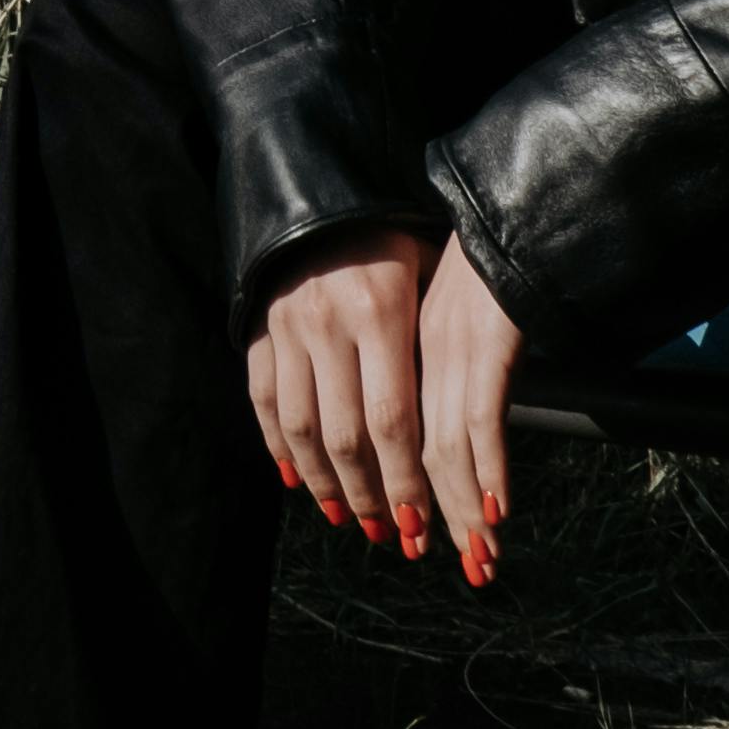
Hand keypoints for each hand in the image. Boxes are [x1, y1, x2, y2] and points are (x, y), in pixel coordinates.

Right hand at [249, 223, 441, 569]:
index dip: (406, 479)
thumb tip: (469, 427)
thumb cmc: (392, 238)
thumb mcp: (429, 272)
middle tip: (394, 535)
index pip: (393, 419)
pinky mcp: (259, 331)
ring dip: (327, 483)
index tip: (424, 523)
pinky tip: (300, 480)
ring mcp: (287, 329)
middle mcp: (329, 324)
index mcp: (380, 310)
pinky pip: (265, 403)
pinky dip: (280, 448)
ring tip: (349, 517)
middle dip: (372, 496)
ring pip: (303, 429)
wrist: (317, 193)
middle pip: (348, 436)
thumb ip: (438, 340)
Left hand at [415, 234, 524, 587]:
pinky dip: (487, 469)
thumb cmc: (502, 249)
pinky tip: (494, 510)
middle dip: (437, 514)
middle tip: (459, 566)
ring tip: (480, 557)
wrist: (522, 195)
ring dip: (462, 510)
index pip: (397, 430)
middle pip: (417, 449)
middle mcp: (424, 347)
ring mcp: (455, 344)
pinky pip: (481, 417)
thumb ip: (458, 356)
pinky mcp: (489, 340)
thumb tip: (467, 409)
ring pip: (445, 446)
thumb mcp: (464, 308)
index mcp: (412, 340)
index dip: (408, 486)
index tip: (418, 532)